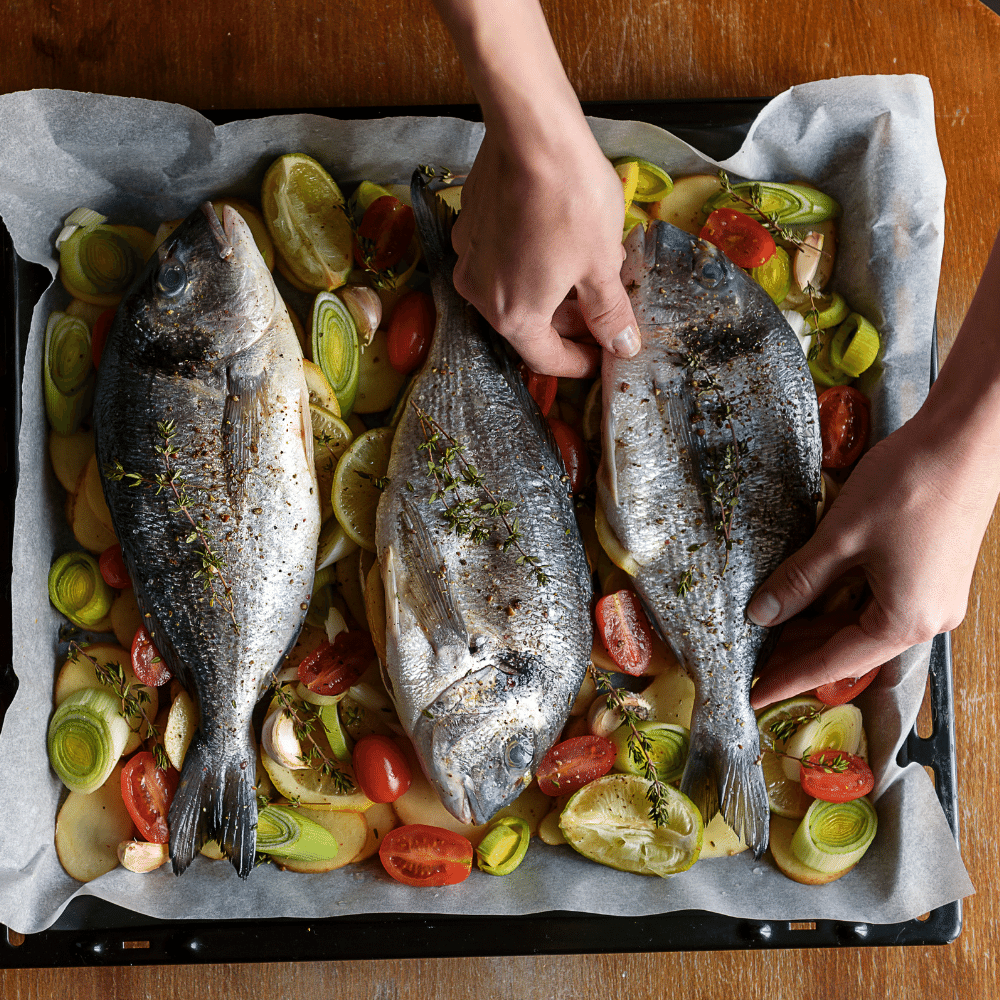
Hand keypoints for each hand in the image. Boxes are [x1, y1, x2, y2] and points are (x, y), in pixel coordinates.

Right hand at [450, 121, 639, 377]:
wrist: (531, 131)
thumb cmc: (570, 200)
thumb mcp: (602, 265)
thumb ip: (609, 313)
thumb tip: (621, 346)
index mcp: (514, 315)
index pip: (548, 359)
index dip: (580, 363)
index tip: (604, 357)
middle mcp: (481, 294)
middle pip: (530, 325)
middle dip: (570, 323)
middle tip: (604, 312)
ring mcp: (469, 257)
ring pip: (516, 289)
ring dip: (551, 290)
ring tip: (589, 268)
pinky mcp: (469, 224)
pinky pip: (502, 256)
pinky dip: (530, 259)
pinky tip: (559, 237)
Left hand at [747, 408, 997, 708]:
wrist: (967, 440)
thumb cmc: (909, 486)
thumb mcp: (839, 538)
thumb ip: (798, 581)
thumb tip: (762, 614)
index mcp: (905, 621)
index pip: (833, 664)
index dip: (789, 678)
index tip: (755, 696)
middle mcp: (927, 620)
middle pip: (850, 649)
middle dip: (801, 656)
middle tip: (756, 663)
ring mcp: (933, 598)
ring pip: (864, 627)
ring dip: (820, 631)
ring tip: (773, 634)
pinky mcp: (932, 576)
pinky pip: (879, 605)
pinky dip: (842, 608)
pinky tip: (811, 602)